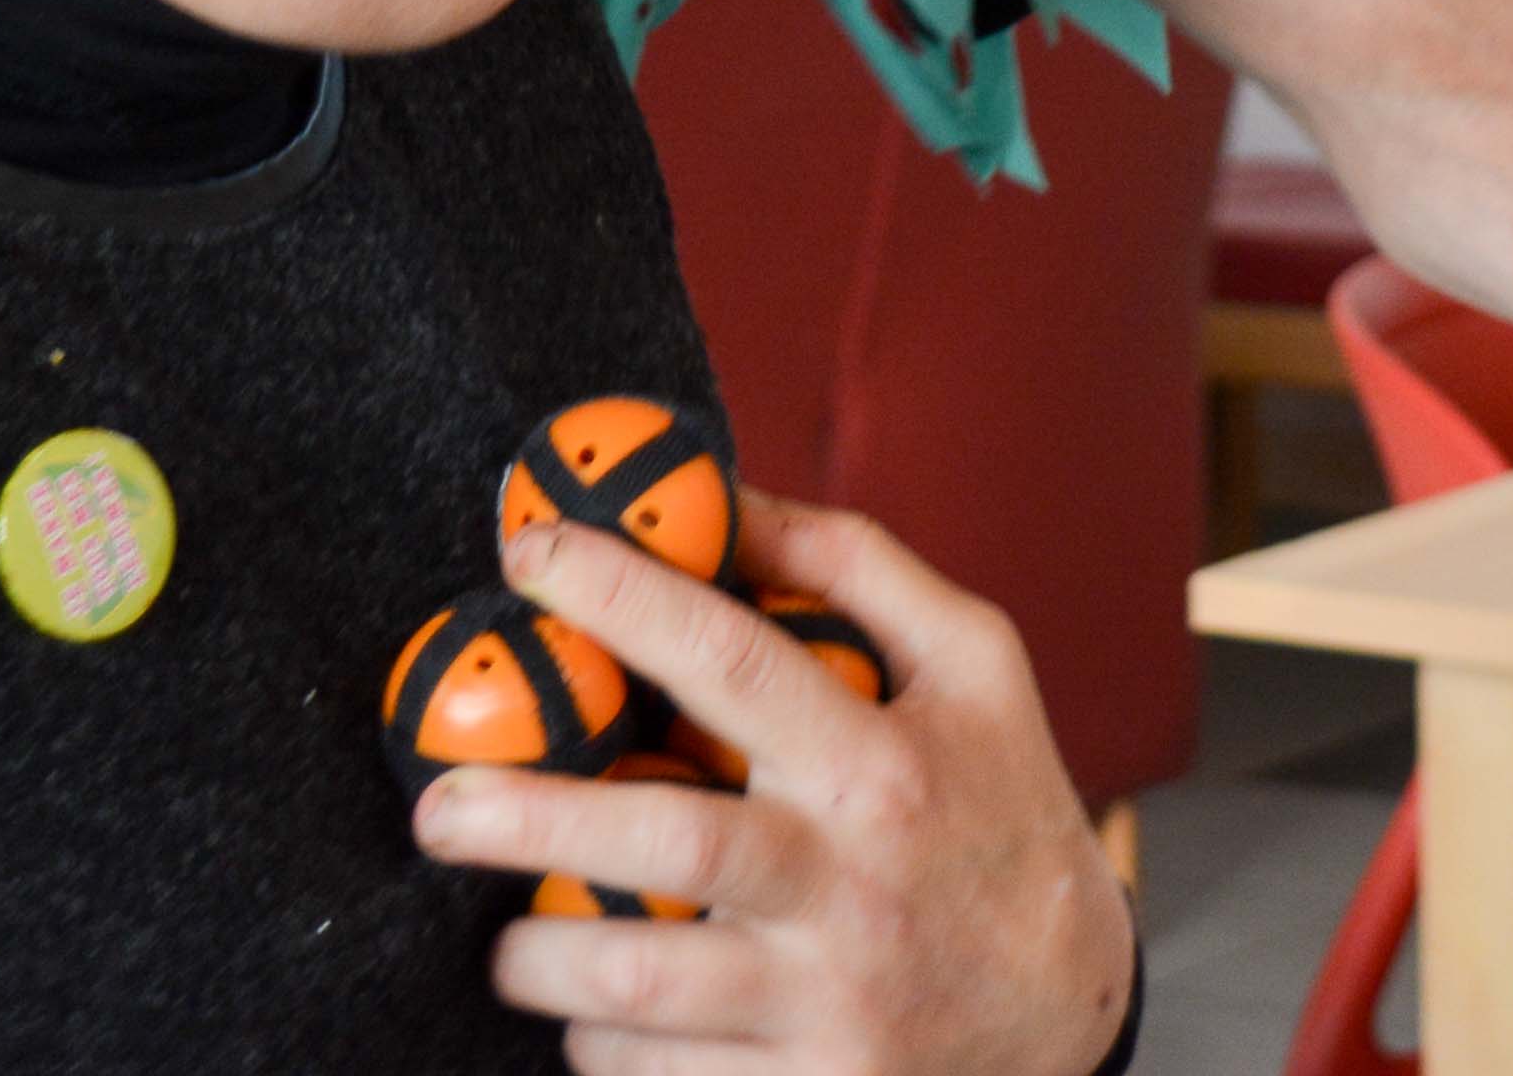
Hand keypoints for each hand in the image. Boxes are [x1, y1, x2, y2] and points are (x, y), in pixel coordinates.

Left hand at [414, 490, 1129, 1075]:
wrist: (1076, 1009)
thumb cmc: (1003, 810)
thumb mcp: (974, 665)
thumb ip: (855, 568)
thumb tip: (724, 493)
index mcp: (884, 761)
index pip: (733, 657)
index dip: (621, 594)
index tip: (529, 555)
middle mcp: (852, 883)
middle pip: (662, 842)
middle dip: (528, 818)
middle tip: (436, 807)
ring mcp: (830, 1002)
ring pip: (642, 986)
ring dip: (543, 957)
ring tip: (506, 938)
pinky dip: (604, 1046)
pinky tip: (593, 1016)